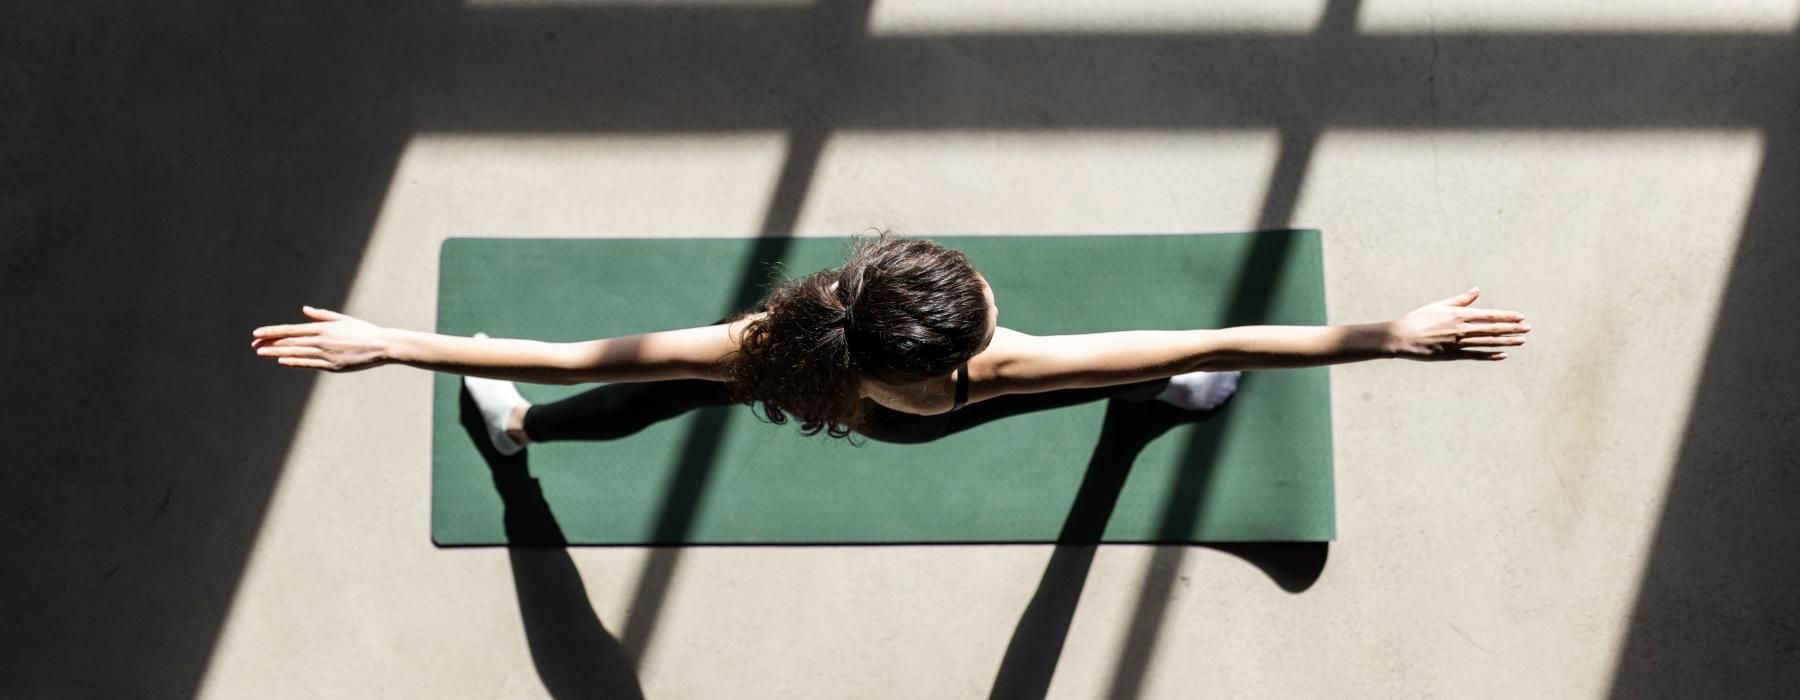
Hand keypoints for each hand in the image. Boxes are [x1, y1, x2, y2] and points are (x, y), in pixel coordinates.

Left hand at [251, 306, 390, 371]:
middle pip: (289, 341)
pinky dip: (294, 362)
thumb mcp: (343, 319)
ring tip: (260, 353)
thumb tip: (305, 310)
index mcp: (323, 328)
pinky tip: (281, 361)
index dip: (272, 331)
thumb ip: (322, 316)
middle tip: (253, 344)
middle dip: (269, 343)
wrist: (382, 345)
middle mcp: (321, 340)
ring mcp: (326, 353)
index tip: (257, 333)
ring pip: (296, 352)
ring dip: (276, 352)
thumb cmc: (364, 331)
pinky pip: (309, 363)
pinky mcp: (332, 365)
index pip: (291, 329)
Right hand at [1387, 288, 1529, 361]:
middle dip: (1513, 329)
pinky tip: (1502, 355)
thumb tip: (1477, 290)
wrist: (1401, 338)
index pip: (1489, 315)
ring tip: (1521, 341)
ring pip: (1488, 343)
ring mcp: (1459, 344)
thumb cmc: (1418, 319)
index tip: (1521, 317)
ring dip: (1506, 342)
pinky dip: (1490, 355)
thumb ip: (1460, 300)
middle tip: (1528, 328)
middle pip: (1493, 329)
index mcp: (1459, 315)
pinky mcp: (1453, 355)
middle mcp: (1462, 329)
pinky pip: (1476, 355)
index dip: (1507, 317)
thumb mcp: (1439, 305)